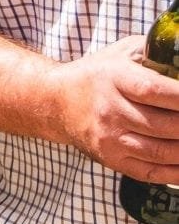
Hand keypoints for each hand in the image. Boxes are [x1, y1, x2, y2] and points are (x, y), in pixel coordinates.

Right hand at [57, 38, 178, 181]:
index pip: (155, 91)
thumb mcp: (122, 52)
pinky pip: (151, 172)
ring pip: (161, 151)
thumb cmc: (98, 74)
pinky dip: (176, 172)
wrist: (56, 102)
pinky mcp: (111, 159)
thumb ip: (156, 52)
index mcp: (114, 79)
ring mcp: (110, 138)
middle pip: (164, 125)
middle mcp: (110, 110)